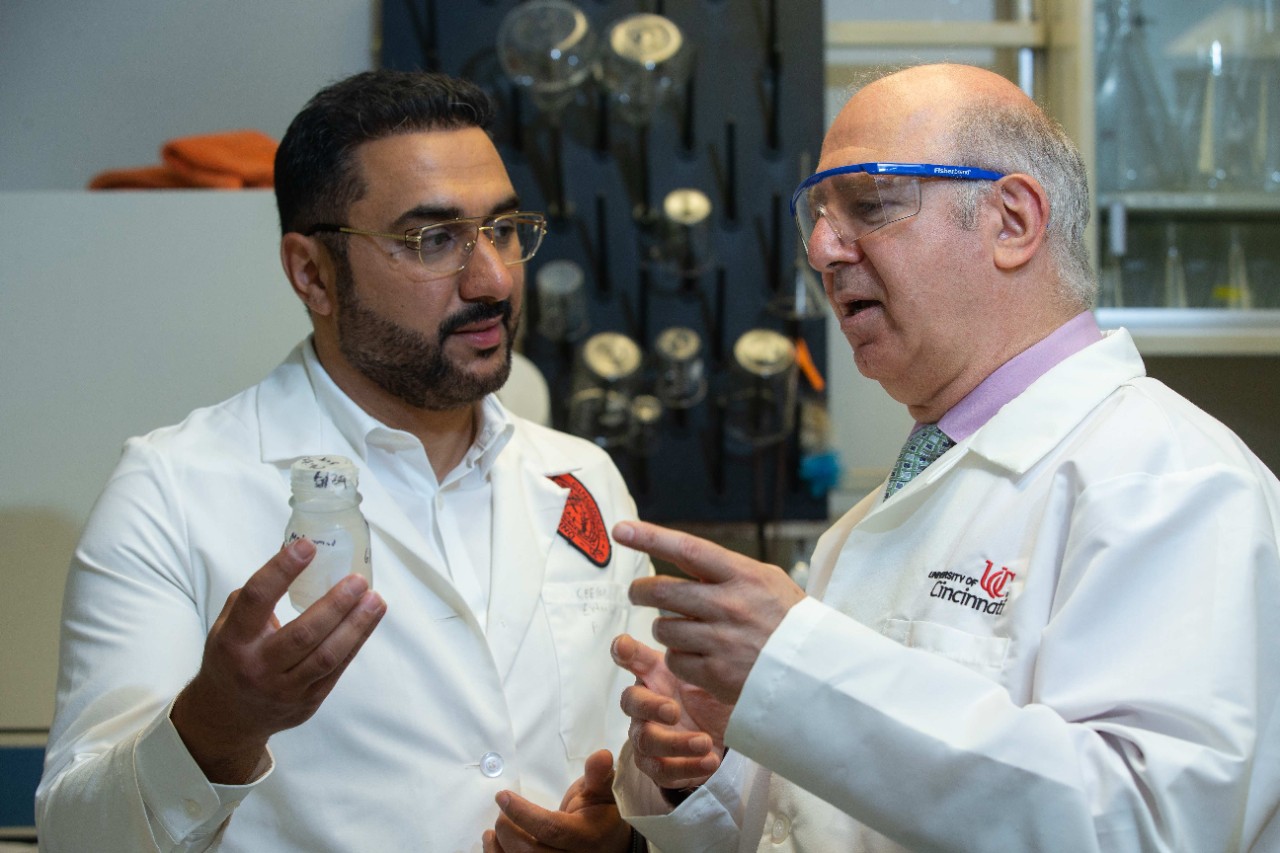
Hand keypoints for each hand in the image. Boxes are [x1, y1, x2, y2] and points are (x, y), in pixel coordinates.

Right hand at [170, 539, 385, 782]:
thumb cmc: (232, 658)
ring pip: (327, 656)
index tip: (307, 546)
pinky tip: (368, 620)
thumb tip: (294, 556)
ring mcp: (284, 689)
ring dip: (356, 625)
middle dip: (335, 604)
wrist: (227, 718)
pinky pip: (337, 669)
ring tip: (375, 600)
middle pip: (302, 634)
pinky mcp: (307, 702)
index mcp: (232, 640)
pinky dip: (355, 642)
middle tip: (358, 580)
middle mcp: (257, 666)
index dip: (282, 570)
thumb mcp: (226, 626)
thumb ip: (255, 597)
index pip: (257, 599)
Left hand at [482, 749, 631, 852]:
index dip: (523, 814)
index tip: (503, 796)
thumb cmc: (600, 814)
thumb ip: (598, 774)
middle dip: (509, 832)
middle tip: (501, 812)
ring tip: (492, 831)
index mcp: (586, 836)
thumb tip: (601, 756)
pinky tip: (494, 844)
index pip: (551, 829)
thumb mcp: (602, 791)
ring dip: (500, 848)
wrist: (610, 843)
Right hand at [612, 633, 729, 791]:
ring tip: (705, 742)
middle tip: (675, 710)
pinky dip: (688, 768)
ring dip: (677, 744)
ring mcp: (646, 738)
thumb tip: (670, 637)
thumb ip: (683, 655)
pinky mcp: (658, 766)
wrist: (723, 734)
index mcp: (652, 678)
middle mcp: (642, 708)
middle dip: (651, 708)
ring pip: (647, 743)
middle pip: (631, 704)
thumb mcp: (700, 673)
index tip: (623, 645)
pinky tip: (710, 761)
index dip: (623, 653)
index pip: (631, 661)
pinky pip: (663, 772)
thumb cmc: (703, 697)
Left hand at [615, 520, 804, 704]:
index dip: (650, 537)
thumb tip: (683, 556)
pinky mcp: (716, 673)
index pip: (687, 549)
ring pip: (663, 627)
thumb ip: (727, 570)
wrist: (816, 671)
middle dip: (640, 591)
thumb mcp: (768, 581)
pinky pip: (674, 659)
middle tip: (636, 593)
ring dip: (663, 627)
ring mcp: (721, 641)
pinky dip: (677, 657)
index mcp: (743, 576)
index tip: (621, 530)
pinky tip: (696, 655)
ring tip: (683, 629)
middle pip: (662, 591)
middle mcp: (729, 605)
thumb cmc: (789, 621)